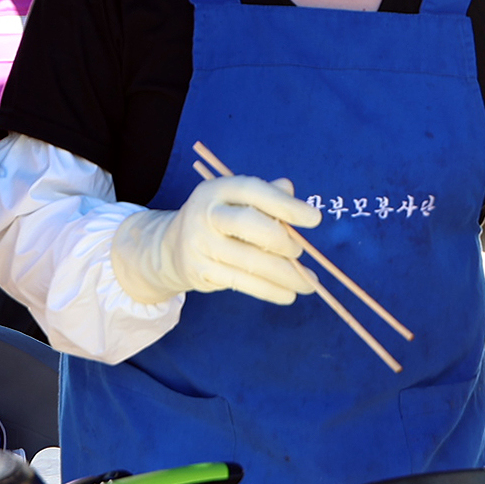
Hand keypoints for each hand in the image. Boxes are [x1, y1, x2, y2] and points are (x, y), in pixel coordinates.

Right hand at [112, 172, 321, 306]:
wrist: (170, 248)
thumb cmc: (218, 220)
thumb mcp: (236, 200)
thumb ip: (265, 196)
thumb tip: (291, 191)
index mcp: (217, 189)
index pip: (254, 191)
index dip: (286, 204)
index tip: (314, 219)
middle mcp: (205, 213)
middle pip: (251, 225)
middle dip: (283, 241)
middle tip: (300, 252)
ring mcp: (200, 244)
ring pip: (251, 261)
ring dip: (285, 274)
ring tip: (308, 283)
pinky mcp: (201, 272)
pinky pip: (243, 283)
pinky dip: (270, 290)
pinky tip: (289, 294)